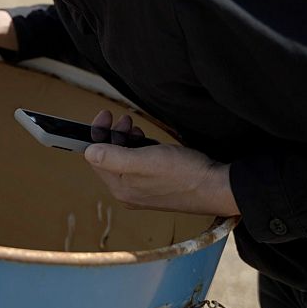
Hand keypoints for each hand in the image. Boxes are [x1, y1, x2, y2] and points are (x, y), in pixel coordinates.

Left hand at [83, 110, 239, 216]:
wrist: (218, 187)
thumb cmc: (184, 173)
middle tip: (124, 119)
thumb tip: (88, 152)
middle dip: (113, 135)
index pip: (95, 158)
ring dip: (126, 139)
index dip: (97, 134)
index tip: (105, 115)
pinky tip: (149, 141)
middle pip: (108, 158)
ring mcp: (142, 190)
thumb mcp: (144, 161)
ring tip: (136, 128)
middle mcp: (128, 192)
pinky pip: (138, 163)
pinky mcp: (157, 185)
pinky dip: (139, 148)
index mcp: (121, 188)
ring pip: (123, 159)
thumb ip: (113, 158)